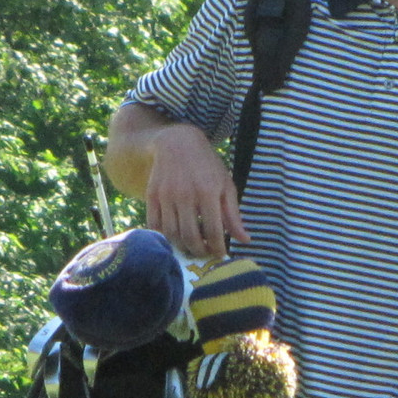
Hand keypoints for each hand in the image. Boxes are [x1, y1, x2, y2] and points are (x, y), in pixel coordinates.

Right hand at [142, 121, 246, 258]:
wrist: (178, 143)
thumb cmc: (208, 167)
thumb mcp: (226, 186)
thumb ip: (233, 215)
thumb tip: (245, 240)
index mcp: (207, 192)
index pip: (214, 231)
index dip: (217, 248)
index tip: (220, 254)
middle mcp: (185, 195)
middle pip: (190, 237)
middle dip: (199, 251)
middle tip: (204, 254)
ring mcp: (166, 196)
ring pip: (172, 234)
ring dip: (182, 247)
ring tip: (191, 247)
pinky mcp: (151, 195)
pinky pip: (154, 225)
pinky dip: (164, 237)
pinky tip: (174, 238)